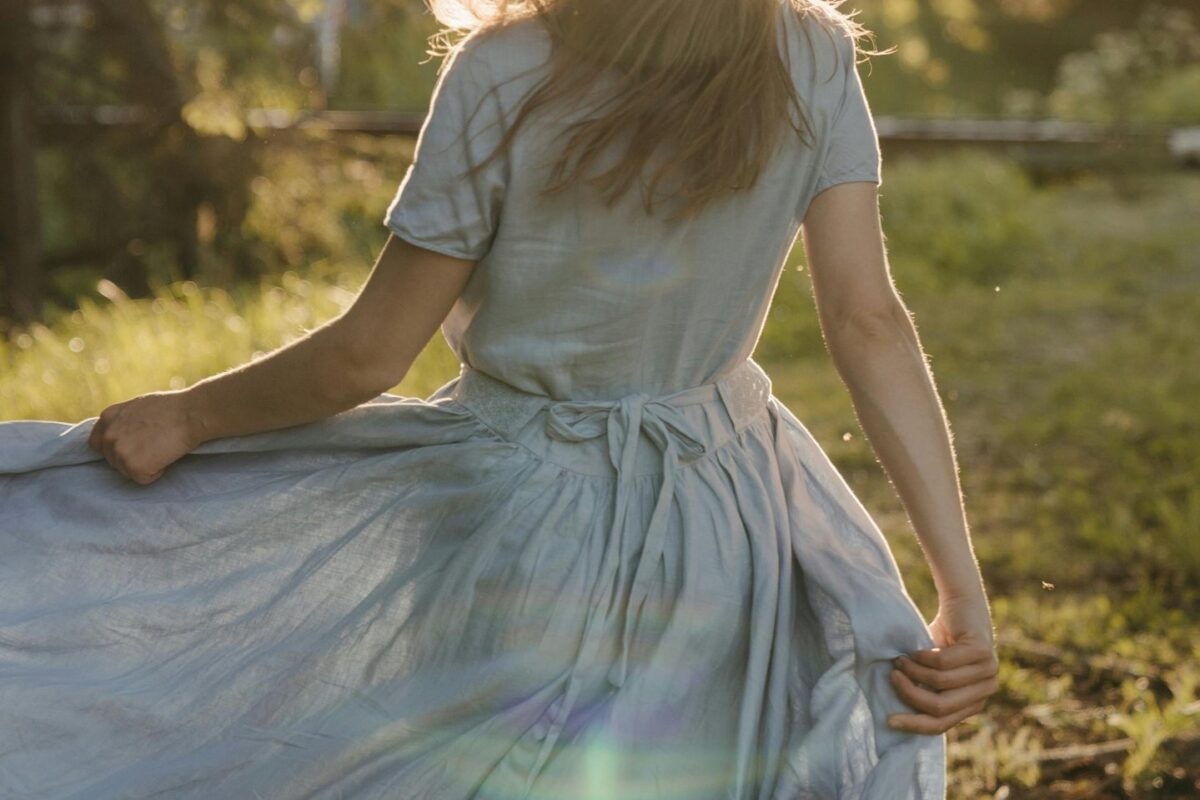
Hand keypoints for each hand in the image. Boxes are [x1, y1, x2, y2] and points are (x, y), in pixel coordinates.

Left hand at [87, 390, 202, 484]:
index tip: (131, 448)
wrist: (190, 414)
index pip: (98, 443)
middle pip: (113, 460)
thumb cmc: (174, 408)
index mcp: (108, 417)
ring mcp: (119, 452)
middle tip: (155, 447)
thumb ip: (124, 421)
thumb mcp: (139, 407)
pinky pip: (143, 479)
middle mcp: (108, 435)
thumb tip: (125, 433)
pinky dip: (157, 473)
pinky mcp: (133, 466)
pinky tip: (166, 456)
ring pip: (127, 471)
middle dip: (132, 458)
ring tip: (162, 449)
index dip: (115, 448)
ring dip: (145, 466)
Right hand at [887, 592, 998, 734]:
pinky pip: (942, 662)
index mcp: (974, 702)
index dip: (914, 724)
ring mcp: (988, 671)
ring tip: (900, 660)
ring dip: (912, 671)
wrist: (961, 604)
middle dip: (910, 694)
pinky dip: (921, 657)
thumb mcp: (933, 673)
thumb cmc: (942, 640)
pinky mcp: (981, 651)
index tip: (889, 720)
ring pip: (939, 683)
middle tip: (892, 677)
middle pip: (940, 707)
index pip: (942, 724)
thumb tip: (896, 717)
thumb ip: (926, 692)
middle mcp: (986, 690)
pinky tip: (914, 650)